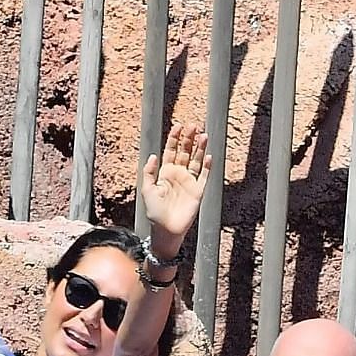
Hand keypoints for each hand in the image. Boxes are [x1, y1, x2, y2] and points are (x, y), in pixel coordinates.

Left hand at [138, 122, 211, 250]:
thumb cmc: (155, 212)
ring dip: (199, 148)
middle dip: (189, 139)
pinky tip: (208, 156)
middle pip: (185, 152)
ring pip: (196, 160)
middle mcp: (178, 174)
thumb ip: (149, 172)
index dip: (175, 139)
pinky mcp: (198, 191)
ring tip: (203, 135)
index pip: (171, 151)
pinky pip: (204, 176)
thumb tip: (153, 155)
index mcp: (165, 173)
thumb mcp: (147, 190)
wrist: (166, 229)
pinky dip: (206, 166)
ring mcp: (189, 182)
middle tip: (193, 125)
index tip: (178, 126)